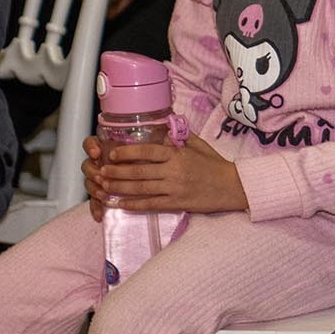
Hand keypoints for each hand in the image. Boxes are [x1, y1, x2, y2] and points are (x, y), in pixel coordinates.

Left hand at [83, 132, 244, 213]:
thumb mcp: (198, 145)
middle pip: (139, 172)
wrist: (233, 187)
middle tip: (101, 172)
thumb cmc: (215, 164)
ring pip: (141, 189)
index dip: (128, 153)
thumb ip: (179, 137)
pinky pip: (151, 205)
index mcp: (178, 154)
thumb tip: (161, 128)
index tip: (113, 154)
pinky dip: (134, 205)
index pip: (147, 151)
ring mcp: (174, 189)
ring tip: (105, 187)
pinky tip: (121, 205)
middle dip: (117, 173)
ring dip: (120, 189)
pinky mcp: (177, 203)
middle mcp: (174, 171)